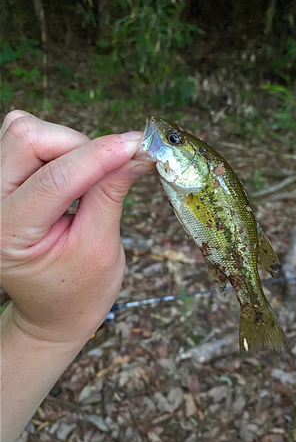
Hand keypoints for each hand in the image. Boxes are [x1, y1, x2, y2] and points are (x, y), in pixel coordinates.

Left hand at [1, 110, 153, 344]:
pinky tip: (71, 174)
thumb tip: (135, 151)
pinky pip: (22, 140)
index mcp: (7, 235)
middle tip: (109, 167)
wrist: (52, 310)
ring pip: (22, 132)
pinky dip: (56, 148)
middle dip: (77, 145)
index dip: (99, 156)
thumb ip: (111, 193)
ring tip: (87, 177)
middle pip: (26, 139)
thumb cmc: (78, 291)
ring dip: (66, 145)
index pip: (54, 180)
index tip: (136, 145)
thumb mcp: (100, 247)